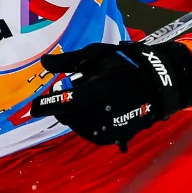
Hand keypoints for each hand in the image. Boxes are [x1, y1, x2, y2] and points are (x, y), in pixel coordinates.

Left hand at [30, 40, 191, 151]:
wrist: (158, 84)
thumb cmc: (125, 64)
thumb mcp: (96, 56)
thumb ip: (68, 61)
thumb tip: (44, 63)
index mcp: (97, 91)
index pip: (64, 103)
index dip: (46, 104)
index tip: (34, 105)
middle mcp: (102, 113)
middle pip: (67, 116)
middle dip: (61, 106)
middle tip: (65, 92)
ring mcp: (109, 128)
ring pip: (77, 126)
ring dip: (73, 115)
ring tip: (82, 100)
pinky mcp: (115, 136)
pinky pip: (91, 133)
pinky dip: (85, 123)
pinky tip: (89, 111)